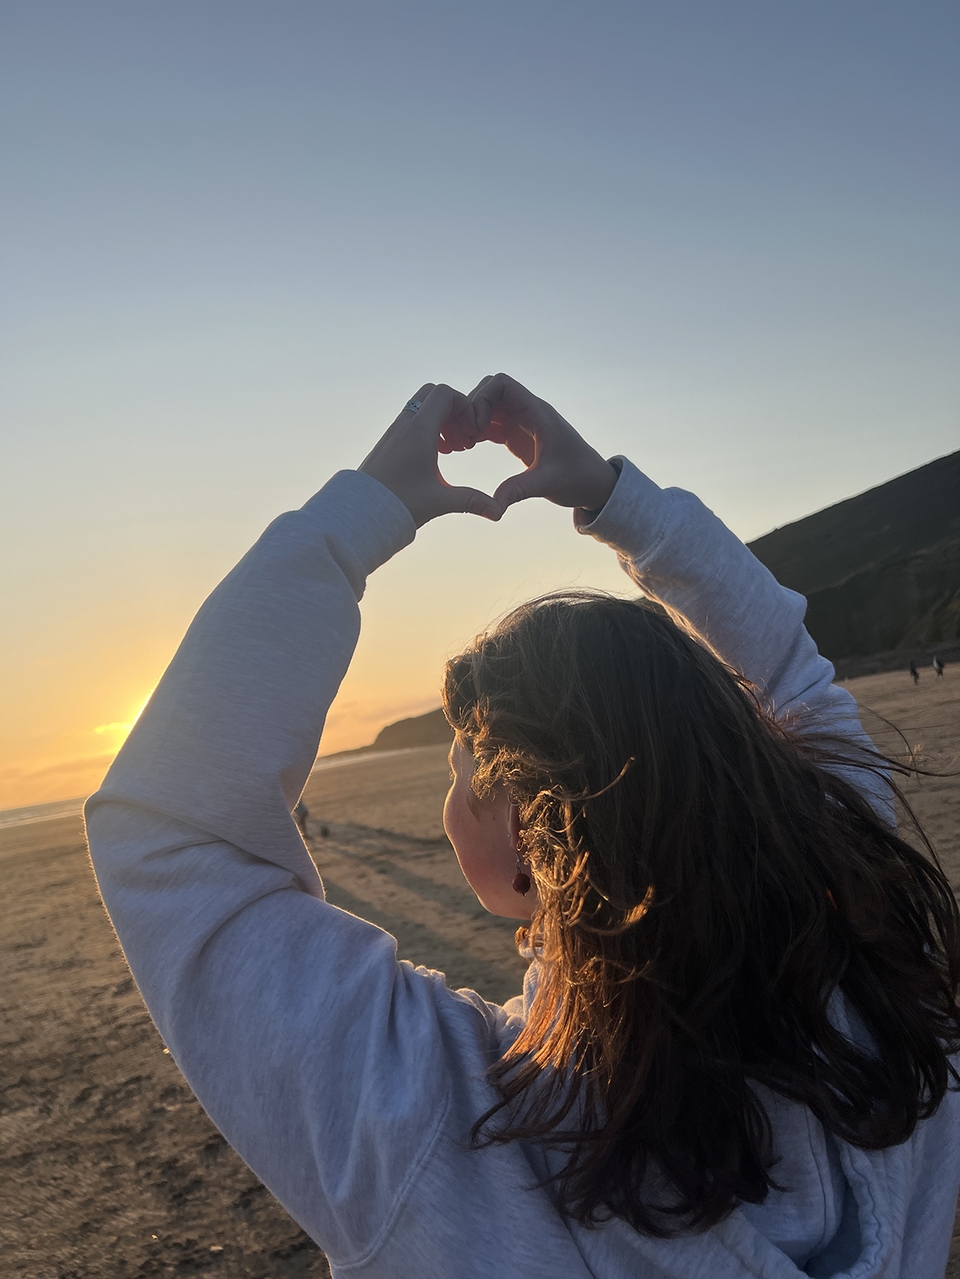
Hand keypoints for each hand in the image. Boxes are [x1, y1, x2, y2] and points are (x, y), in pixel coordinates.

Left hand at [359, 384, 501, 526]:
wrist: (362, 512)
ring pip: (420, 406)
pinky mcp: (387, 441)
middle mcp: (405, 425)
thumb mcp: (439, 502)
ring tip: (452, 449)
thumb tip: (499, 512)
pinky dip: (426, 428)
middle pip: (432, 393)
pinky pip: (410, 420)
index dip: (465, 405)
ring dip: (439, 419)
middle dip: (453, 409)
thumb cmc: (399, 505)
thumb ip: (471, 501)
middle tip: (462, 437)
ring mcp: (394, 431)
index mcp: (419, 431)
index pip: (445, 394)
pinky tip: (434, 455)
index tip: (472, 431)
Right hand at [456, 374, 618, 514]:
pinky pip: (490, 423)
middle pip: (489, 391)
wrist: (593, 484)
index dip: (481, 398)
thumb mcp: (547, 484)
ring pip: (486, 407)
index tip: (475, 426)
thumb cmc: (577, 479)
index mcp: (537, 413)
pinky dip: (475, 431)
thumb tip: (493, 506)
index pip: (502, 384)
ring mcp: (521, 423)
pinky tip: (465, 448)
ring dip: (470, 421)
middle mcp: (527, 412)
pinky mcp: (516, 436)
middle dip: (471, 409)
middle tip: (463, 438)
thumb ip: (519, 490)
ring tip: (460, 445)